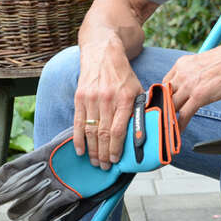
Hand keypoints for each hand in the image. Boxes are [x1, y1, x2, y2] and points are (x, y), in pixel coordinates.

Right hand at [72, 38, 143, 169]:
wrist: (103, 53)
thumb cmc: (123, 75)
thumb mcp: (138, 89)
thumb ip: (140, 109)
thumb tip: (144, 132)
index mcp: (126, 98)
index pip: (119, 129)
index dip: (117, 148)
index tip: (116, 160)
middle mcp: (108, 99)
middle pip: (104, 134)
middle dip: (104, 154)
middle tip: (105, 167)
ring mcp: (92, 98)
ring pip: (90, 131)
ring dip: (92, 150)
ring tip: (95, 162)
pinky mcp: (80, 97)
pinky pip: (77, 122)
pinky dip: (78, 139)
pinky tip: (80, 151)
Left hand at [163, 38, 220, 131]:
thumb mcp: (206, 61)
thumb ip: (197, 71)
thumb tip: (200, 80)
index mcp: (183, 63)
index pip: (165, 82)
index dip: (165, 95)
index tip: (166, 102)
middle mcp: (182, 73)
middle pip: (166, 96)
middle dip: (165, 107)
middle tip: (165, 117)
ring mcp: (189, 85)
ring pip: (172, 106)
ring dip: (170, 118)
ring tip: (169, 128)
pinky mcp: (199, 96)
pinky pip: (184, 115)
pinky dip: (179, 125)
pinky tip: (178, 132)